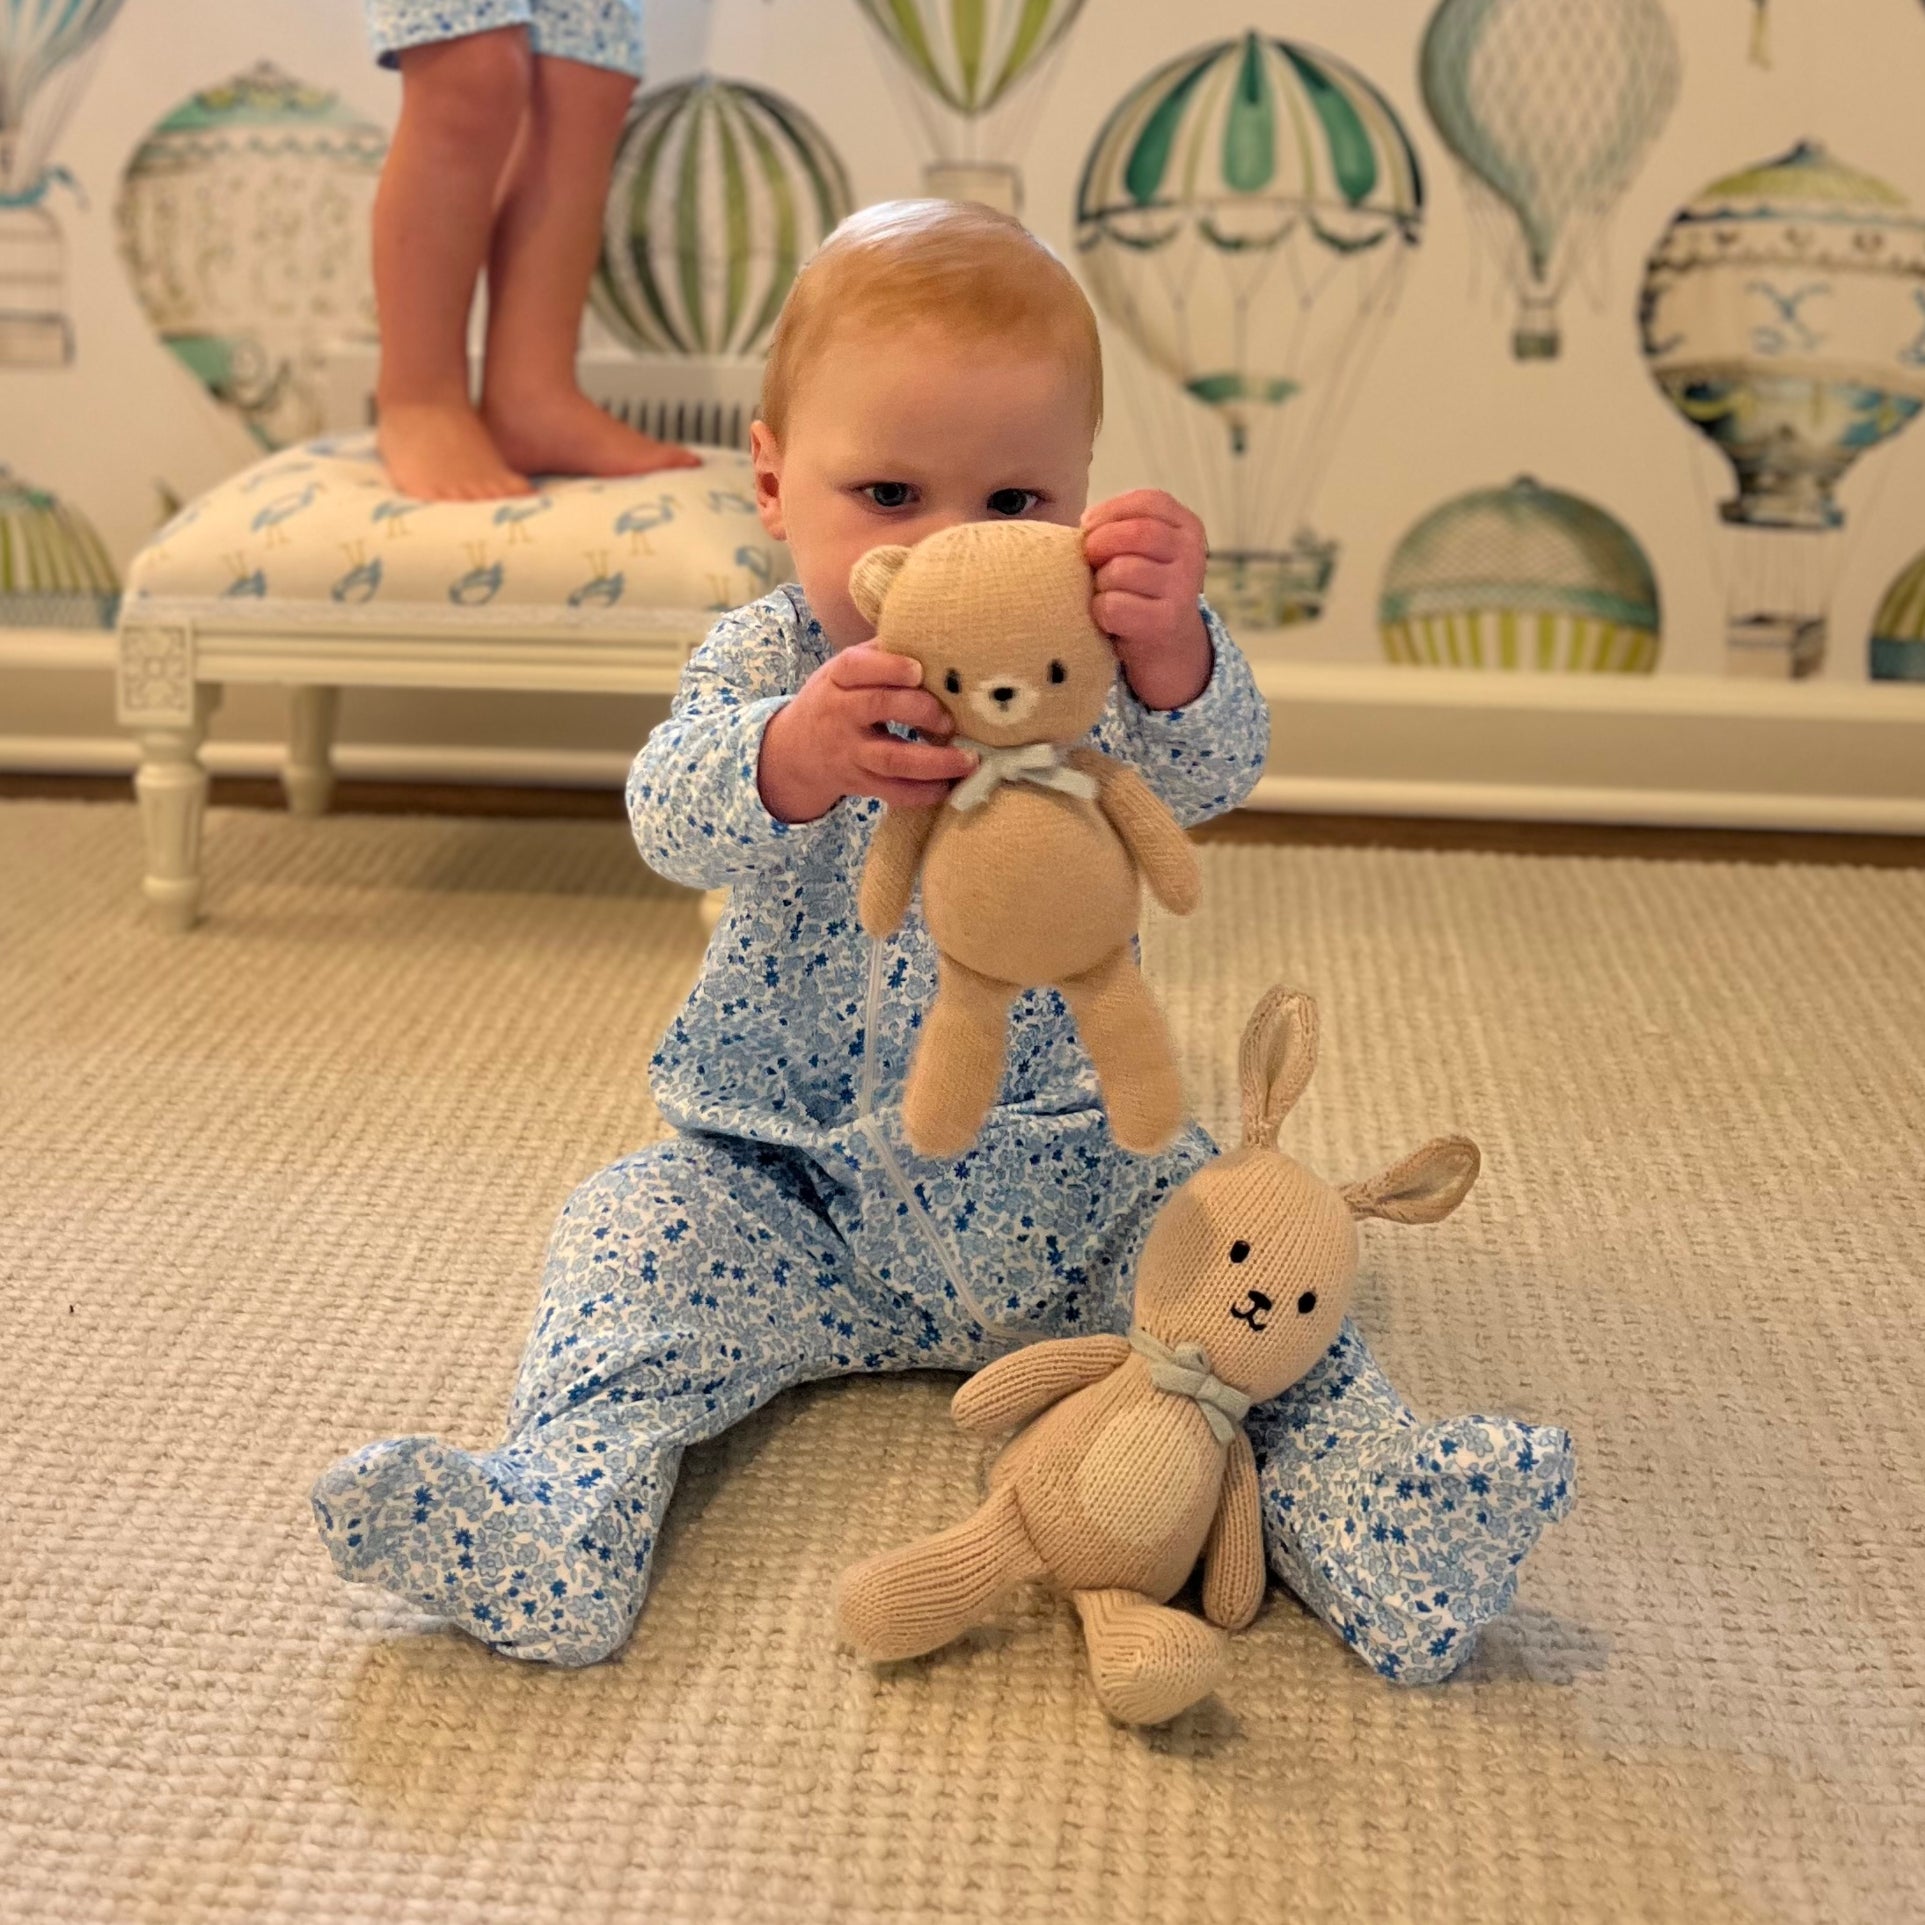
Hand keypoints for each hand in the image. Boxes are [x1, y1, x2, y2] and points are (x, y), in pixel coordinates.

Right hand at [758, 642, 977, 823]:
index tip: (919, 670)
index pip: (856, 667)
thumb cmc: (834, 700)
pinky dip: (924, 792)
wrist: (793, 753)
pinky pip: (893, 792)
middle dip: (920, 710)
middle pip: (878, 707)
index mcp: (836, 679)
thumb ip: (878, 653)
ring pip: (892, 759)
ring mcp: (849, 753)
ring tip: (969, 759)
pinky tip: (949, 785)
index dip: (889, 666)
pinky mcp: (860, 784)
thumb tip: (931, 631)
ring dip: (934, 762)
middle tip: (950, 717)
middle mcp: (840, 714)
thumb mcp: (841, 671)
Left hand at [1082, 489, 1213, 709]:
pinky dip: (1099, 610)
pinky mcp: (1166, 622)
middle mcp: (1192, 555)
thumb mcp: (1143, 551)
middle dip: (1100, 542)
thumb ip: (1122, 529)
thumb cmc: (1142, 590)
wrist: (1168, 647)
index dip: (1110, 510)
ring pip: (1122, 570)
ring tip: (1104, 591)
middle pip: (1137, 533)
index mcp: (1188, 528)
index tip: (1088, 525)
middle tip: (1088, 557)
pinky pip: (1114, 605)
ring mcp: (1183, 589)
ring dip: (1100, 581)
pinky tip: (1107, 616)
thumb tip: (1083, 527)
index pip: (1149, 502)